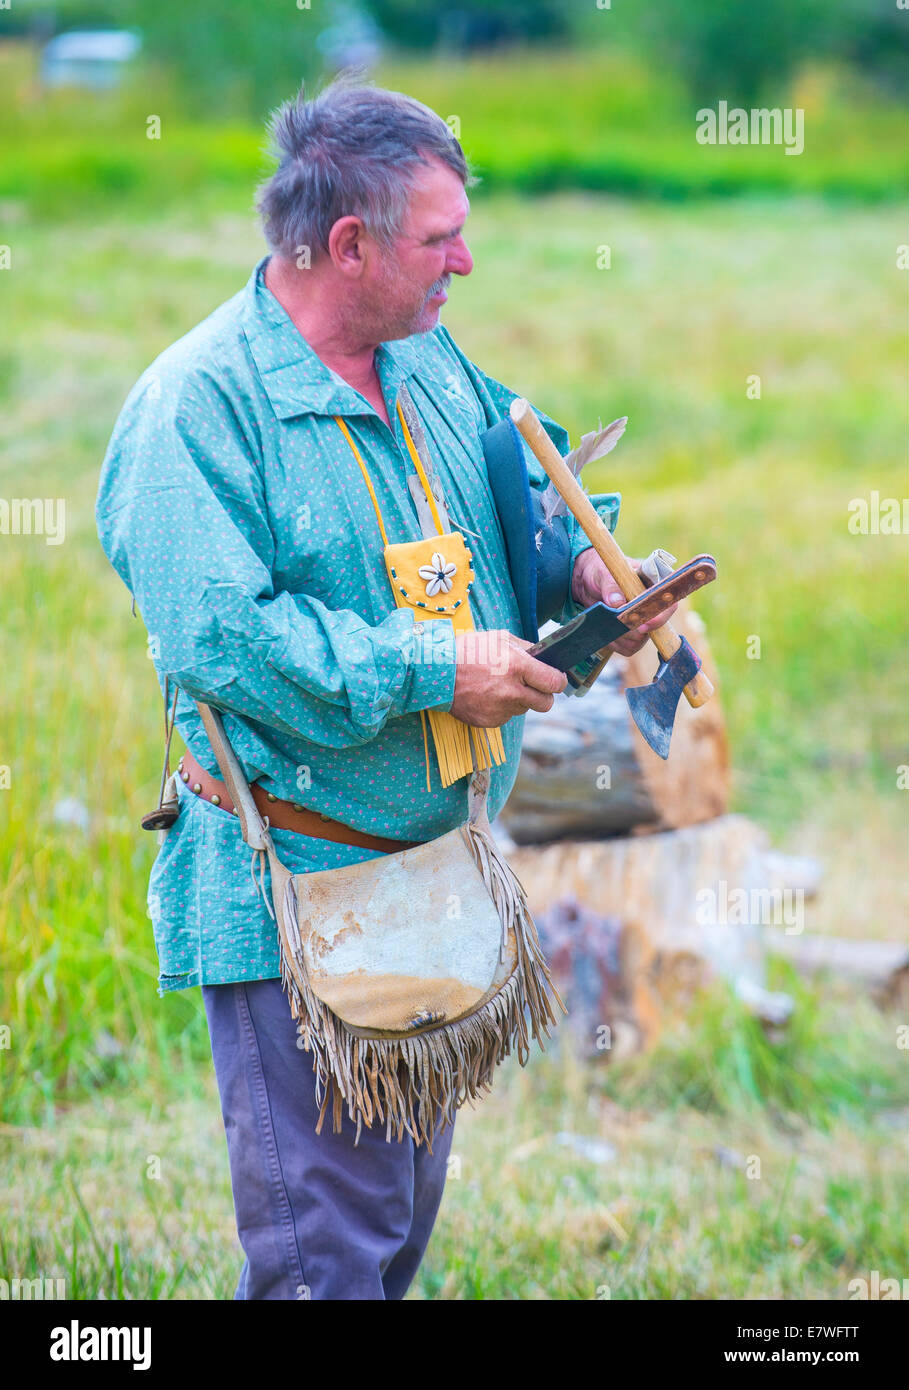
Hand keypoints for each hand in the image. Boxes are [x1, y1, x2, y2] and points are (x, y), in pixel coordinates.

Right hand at [449, 629, 567, 726]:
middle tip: (533, 685)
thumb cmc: (468, 650)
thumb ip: (526, 649)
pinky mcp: (488, 721)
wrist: (435, 671)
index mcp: (517, 667)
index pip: (555, 683)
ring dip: (518, 700)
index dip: (558, 680)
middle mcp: (511, 691)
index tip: (555, 678)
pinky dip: (501, 708)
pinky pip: (505, 717)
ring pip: (524, 709)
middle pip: (546, 703)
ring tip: (498, 685)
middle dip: (543, 694)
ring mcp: (499, 709)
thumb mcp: (499, 638)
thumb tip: (546, 657)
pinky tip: (486, 695)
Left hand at [571, 548, 677, 657]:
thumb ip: (610, 585)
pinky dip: (614, 643)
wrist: (587, 583)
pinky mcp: (632, 634)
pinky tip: (604, 631)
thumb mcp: (603, 573)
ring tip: (604, 622)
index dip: (660, 617)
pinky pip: (628, 648)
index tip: (643, 625)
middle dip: (631, 628)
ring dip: (620, 636)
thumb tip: (617, 602)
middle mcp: (653, 606)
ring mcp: (643, 622)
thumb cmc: (601, 572)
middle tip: (613, 620)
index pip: (668, 604)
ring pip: (639, 640)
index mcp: (654, 585)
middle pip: (654, 628)